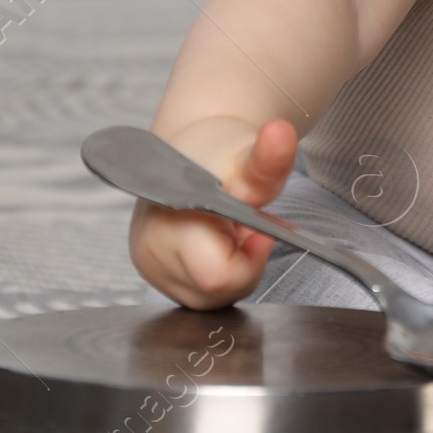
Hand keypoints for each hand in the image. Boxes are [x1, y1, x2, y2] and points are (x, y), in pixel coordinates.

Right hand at [129, 116, 298, 309]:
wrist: (189, 150)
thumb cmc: (218, 156)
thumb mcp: (250, 159)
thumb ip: (269, 161)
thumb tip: (281, 133)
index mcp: (169, 225)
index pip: (217, 278)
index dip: (248, 261)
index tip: (257, 230)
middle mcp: (151, 253)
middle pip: (217, 293)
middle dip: (242, 263)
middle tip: (241, 227)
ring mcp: (150, 268)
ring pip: (210, 298)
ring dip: (231, 268)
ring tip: (227, 232)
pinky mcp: (154, 274)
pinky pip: (198, 293)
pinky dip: (217, 271)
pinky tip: (217, 244)